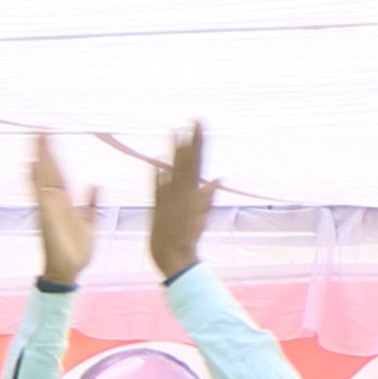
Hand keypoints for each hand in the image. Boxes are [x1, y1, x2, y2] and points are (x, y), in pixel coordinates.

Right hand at [29, 135, 99, 287]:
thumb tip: (96, 185)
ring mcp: (48, 209)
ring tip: (35, 140)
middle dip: (44, 151)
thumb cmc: (77, 250)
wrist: (69, 271)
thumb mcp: (90, 222)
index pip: (58, 173)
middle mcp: (53, 202)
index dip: (54, 155)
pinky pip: (40, 195)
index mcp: (64, 202)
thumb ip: (92, 203)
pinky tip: (31, 166)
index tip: (50, 137)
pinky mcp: (47, 217)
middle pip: (48, 171)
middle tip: (39, 129)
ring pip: (42, 178)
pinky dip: (35, 181)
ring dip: (39, 159)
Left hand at [150, 124, 214, 280]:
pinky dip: (158, 178)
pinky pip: (159, 191)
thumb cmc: (188, 237)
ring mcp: (173, 202)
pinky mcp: (159, 210)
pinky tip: (157, 162)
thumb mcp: (202, 214)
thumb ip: (208, 195)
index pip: (198, 161)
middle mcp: (186, 194)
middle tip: (194, 120)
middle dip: (193, 142)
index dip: (199, 142)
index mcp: (195, 193)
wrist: (176, 258)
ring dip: (177, 153)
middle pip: (190, 163)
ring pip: (176, 172)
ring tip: (177, 132)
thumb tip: (220, 178)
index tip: (199, 123)